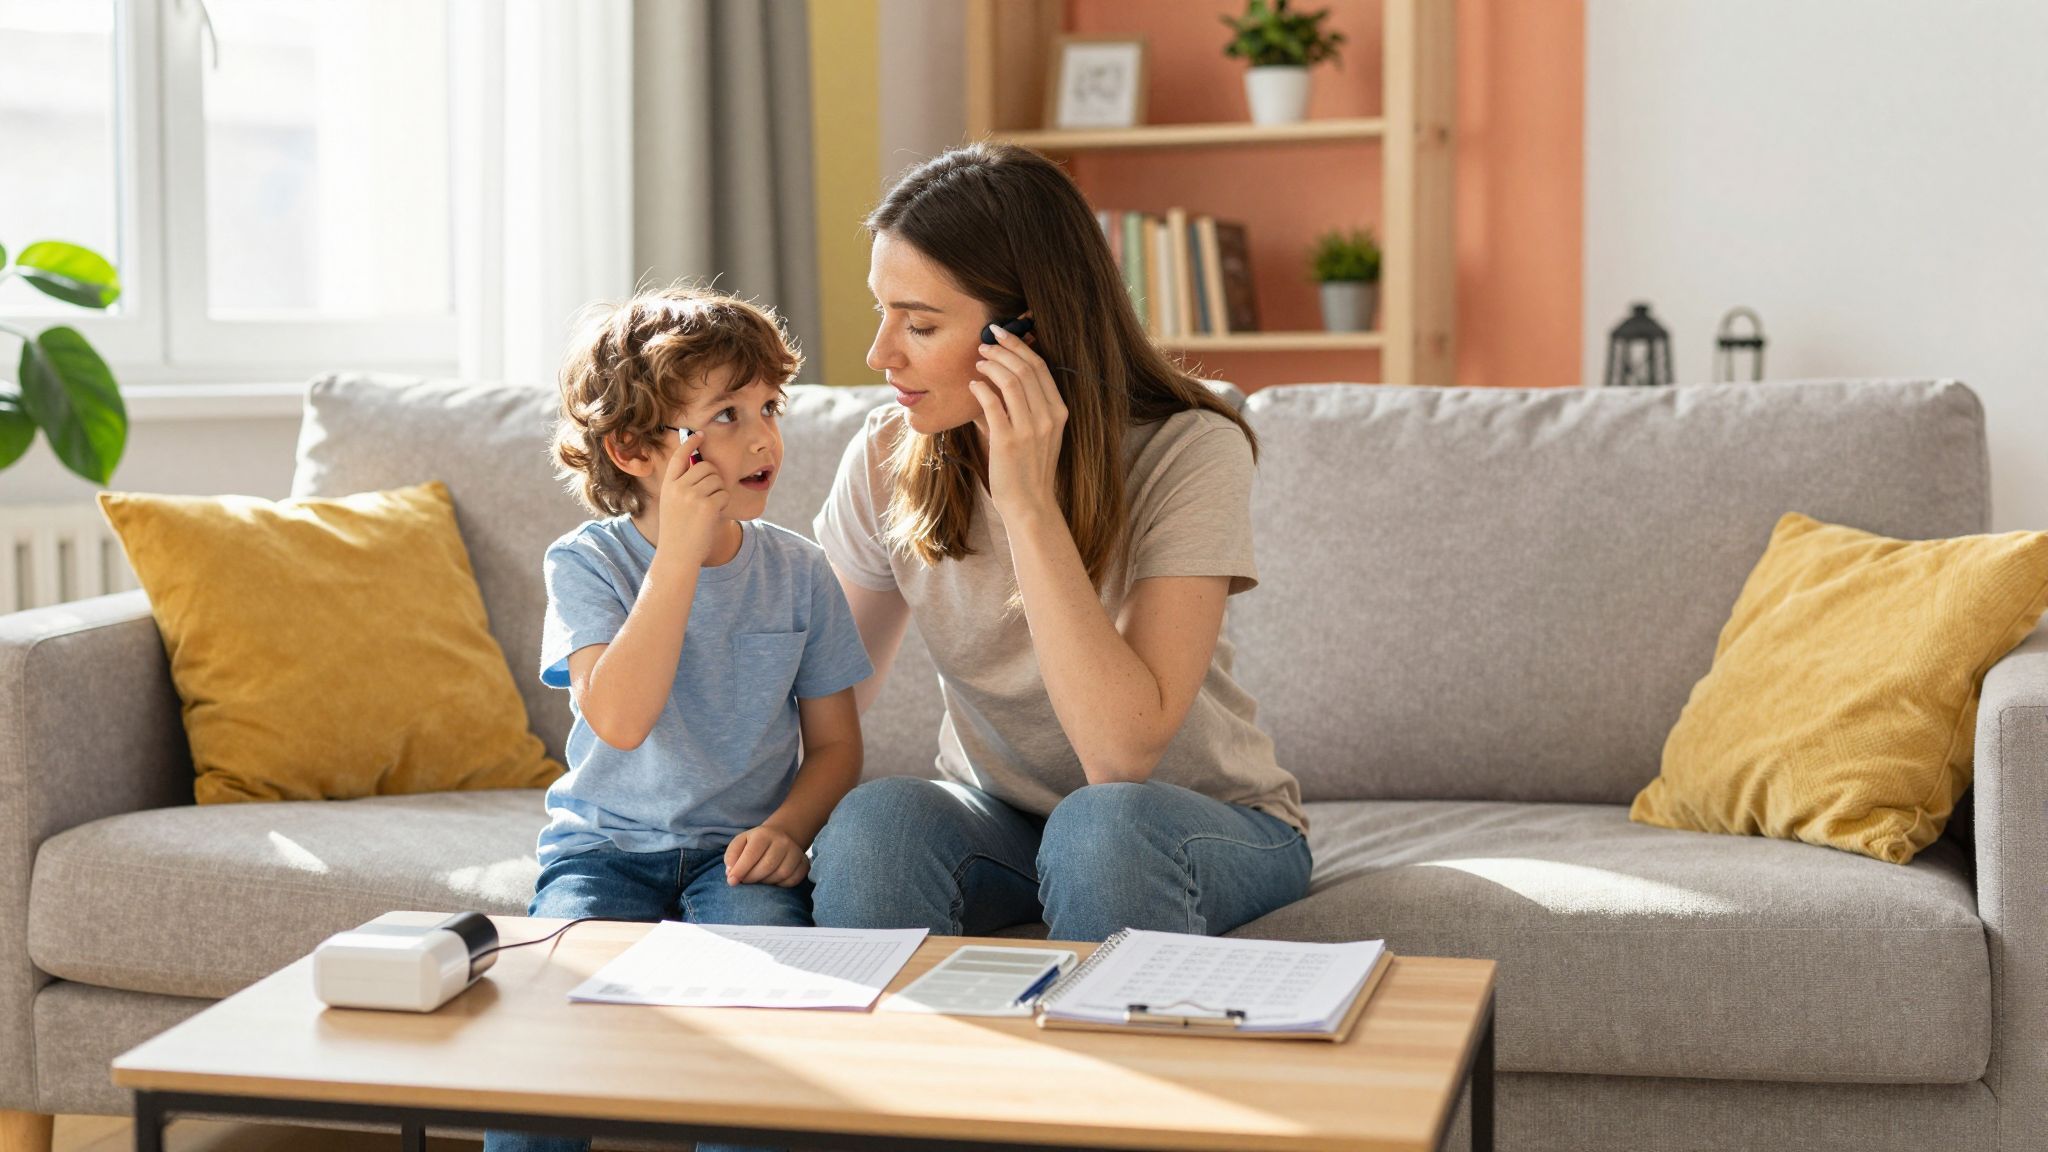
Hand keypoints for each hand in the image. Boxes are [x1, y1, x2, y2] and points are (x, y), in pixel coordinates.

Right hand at [655, 432, 727, 564]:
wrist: (677, 555)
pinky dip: (723, 503)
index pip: (679, 456)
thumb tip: (702, 464)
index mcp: (668, 485)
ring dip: (718, 492)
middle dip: (713, 477)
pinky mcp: (707, 506)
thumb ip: (683, 485)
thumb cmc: (678, 531)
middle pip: (705, 466)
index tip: (700, 434)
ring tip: (708, 509)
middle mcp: (678, 487)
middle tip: (709, 495)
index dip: (690, 443)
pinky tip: (712, 515)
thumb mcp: (673, 504)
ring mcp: (692, 496)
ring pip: (717, 479)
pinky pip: (724, 494)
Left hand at [723, 824, 809, 886]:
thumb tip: (730, 873)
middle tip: (744, 881)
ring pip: (781, 874)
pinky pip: (792, 880)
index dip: (740, 870)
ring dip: (766, 882)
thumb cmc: (755, 843)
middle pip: (767, 866)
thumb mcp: (740, 843)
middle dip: (752, 878)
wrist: (779, 837)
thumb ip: (731, 856)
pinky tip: (772, 880)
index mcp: (763, 834)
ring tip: (758, 879)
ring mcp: (795, 852)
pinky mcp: (803, 864)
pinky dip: (780, 884)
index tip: (732, 881)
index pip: (751, 854)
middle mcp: (782, 841)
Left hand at [968, 319, 1065, 523]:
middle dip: (1003, 349)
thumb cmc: (1030, 468)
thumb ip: (1028, 405)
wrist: (1030, 504)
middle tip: (984, 342)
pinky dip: (981, 388)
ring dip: (990, 364)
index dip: (1020, 346)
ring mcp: (1029, 429)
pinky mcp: (1008, 441)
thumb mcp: (1041, 433)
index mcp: (1059, 412)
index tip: (1002, 335)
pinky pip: (992, 403)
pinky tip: (973, 385)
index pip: (1041, 367)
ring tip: (978, 360)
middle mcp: (1048, 417)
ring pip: (1010, 380)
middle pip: (1026, 368)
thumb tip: (1003, 374)